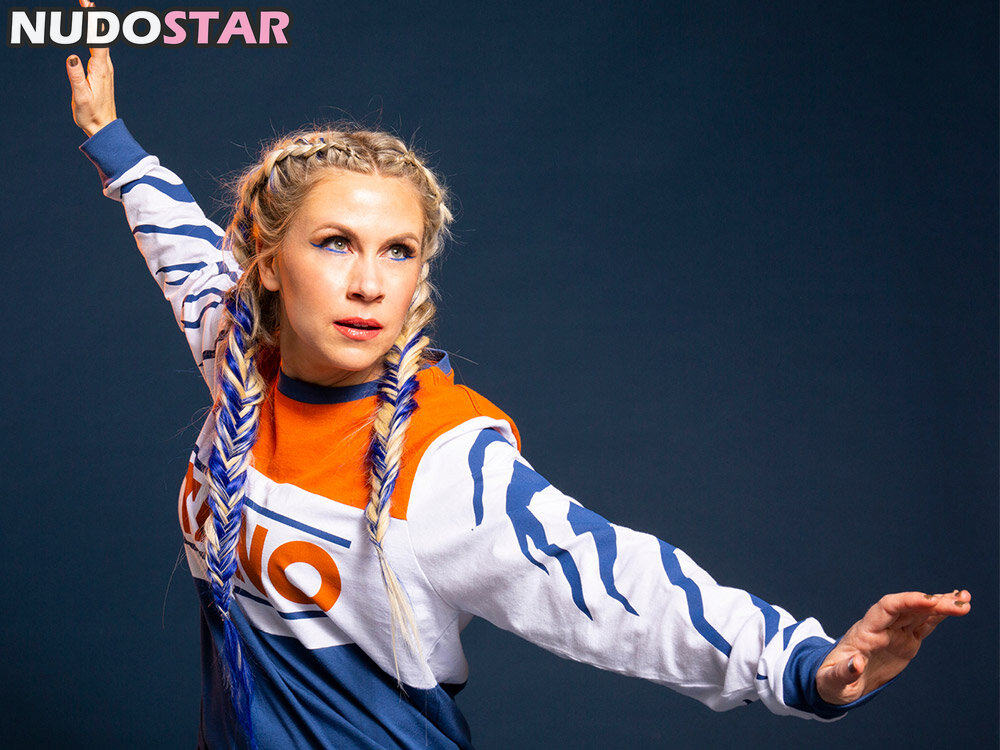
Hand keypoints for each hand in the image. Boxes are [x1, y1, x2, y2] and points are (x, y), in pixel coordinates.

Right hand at [65, 0, 115, 136]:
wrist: (103, 127)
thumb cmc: (90, 114)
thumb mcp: (81, 96)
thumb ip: (76, 76)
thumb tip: (72, 56)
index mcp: (100, 69)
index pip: (98, 39)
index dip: (93, 22)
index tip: (87, 6)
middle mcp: (106, 66)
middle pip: (101, 36)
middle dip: (94, 17)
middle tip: (85, 0)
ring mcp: (106, 69)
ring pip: (101, 41)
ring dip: (95, 25)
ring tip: (88, 9)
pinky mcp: (103, 72)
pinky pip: (99, 48)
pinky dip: (95, 36)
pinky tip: (92, 31)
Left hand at [816, 589, 970, 704]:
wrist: (838, 682)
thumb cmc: (832, 680)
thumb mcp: (833, 680)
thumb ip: (844, 672)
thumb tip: (856, 663)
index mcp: (864, 632)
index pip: (886, 608)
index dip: (907, 601)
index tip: (929, 600)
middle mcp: (880, 627)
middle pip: (907, 608)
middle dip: (932, 602)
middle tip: (959, 602)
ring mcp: (893, 633)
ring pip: (918, 613)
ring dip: (940, 605)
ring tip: (964, 600)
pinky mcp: (904, 641)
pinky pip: (922, 625)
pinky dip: (939, 616)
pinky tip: (955, 607)